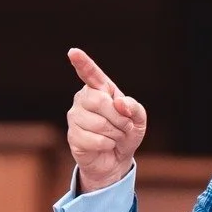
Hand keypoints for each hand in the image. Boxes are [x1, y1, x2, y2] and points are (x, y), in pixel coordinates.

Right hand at [66, 47, 147, 192]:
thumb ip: (133, 107)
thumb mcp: (138, 119)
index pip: (90, 74)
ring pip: (98, 123)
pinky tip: (106, 145)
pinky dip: (108, 145)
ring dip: (116, 134)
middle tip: (125, 126)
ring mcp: (75, 118)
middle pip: (98, 101)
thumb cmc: (126, 133)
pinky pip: (95, 140)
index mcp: (99, 89)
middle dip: (118, 117)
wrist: (117, 159)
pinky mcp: (73, 136)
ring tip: (115, 137)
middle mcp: (83, 100)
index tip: (73, 52)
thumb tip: (119, 103)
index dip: (82, 63)